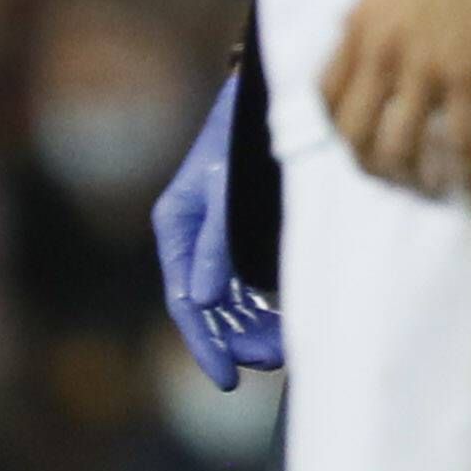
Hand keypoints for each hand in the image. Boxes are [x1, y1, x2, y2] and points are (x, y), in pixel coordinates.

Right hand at [152, 76, 283, 388]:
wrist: (276, 91)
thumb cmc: (247, 132)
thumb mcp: (227, 185)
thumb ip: (217, 241)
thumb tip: (202, 300)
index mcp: (177, 225)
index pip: (186, 301)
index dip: (206, 344)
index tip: (228, 379)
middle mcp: (195, 236)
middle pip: (210, 308)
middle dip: (239, 340)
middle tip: (275, 361)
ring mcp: (222, 236)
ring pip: (234, 300)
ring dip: (256, 328)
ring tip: (288, 348)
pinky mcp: (251, 231)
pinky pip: (255, 282)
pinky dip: (270, 304)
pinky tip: (294, 319)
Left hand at [322, 0, 470, 202]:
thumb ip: (377, 20)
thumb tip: (379, 49)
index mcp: (357, 28)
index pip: (327, 98)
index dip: (339, 129)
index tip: (360, 141)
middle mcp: (381, 55)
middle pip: (356, 134)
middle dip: (371, 167)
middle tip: (395, 180)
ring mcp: (425, 69)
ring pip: (402, 147)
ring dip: (414, 181)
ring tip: (434, 191)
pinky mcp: (470, 77)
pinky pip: (462, 142)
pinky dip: (469, 176)